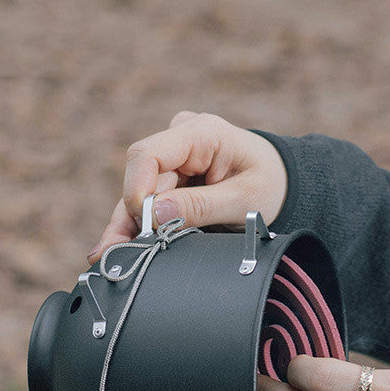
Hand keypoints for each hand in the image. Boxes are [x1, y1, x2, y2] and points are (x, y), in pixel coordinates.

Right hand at [89, 112, 287, 261]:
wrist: (281, 183)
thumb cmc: (269, 185)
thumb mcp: (244, 200)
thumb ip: (201, 206)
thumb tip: (155, 213)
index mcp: (201, 133)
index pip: (149, 154)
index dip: (137, 189)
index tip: (143, 224)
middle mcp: (180, 140)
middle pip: (139, 179)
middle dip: (130, 218)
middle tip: (115, 254)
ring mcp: (172, 159)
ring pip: (138, 193)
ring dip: (126, 226)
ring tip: (108, 257)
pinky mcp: (170, 178)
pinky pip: (147, 203)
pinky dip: (137, 226)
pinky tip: (117, 248)